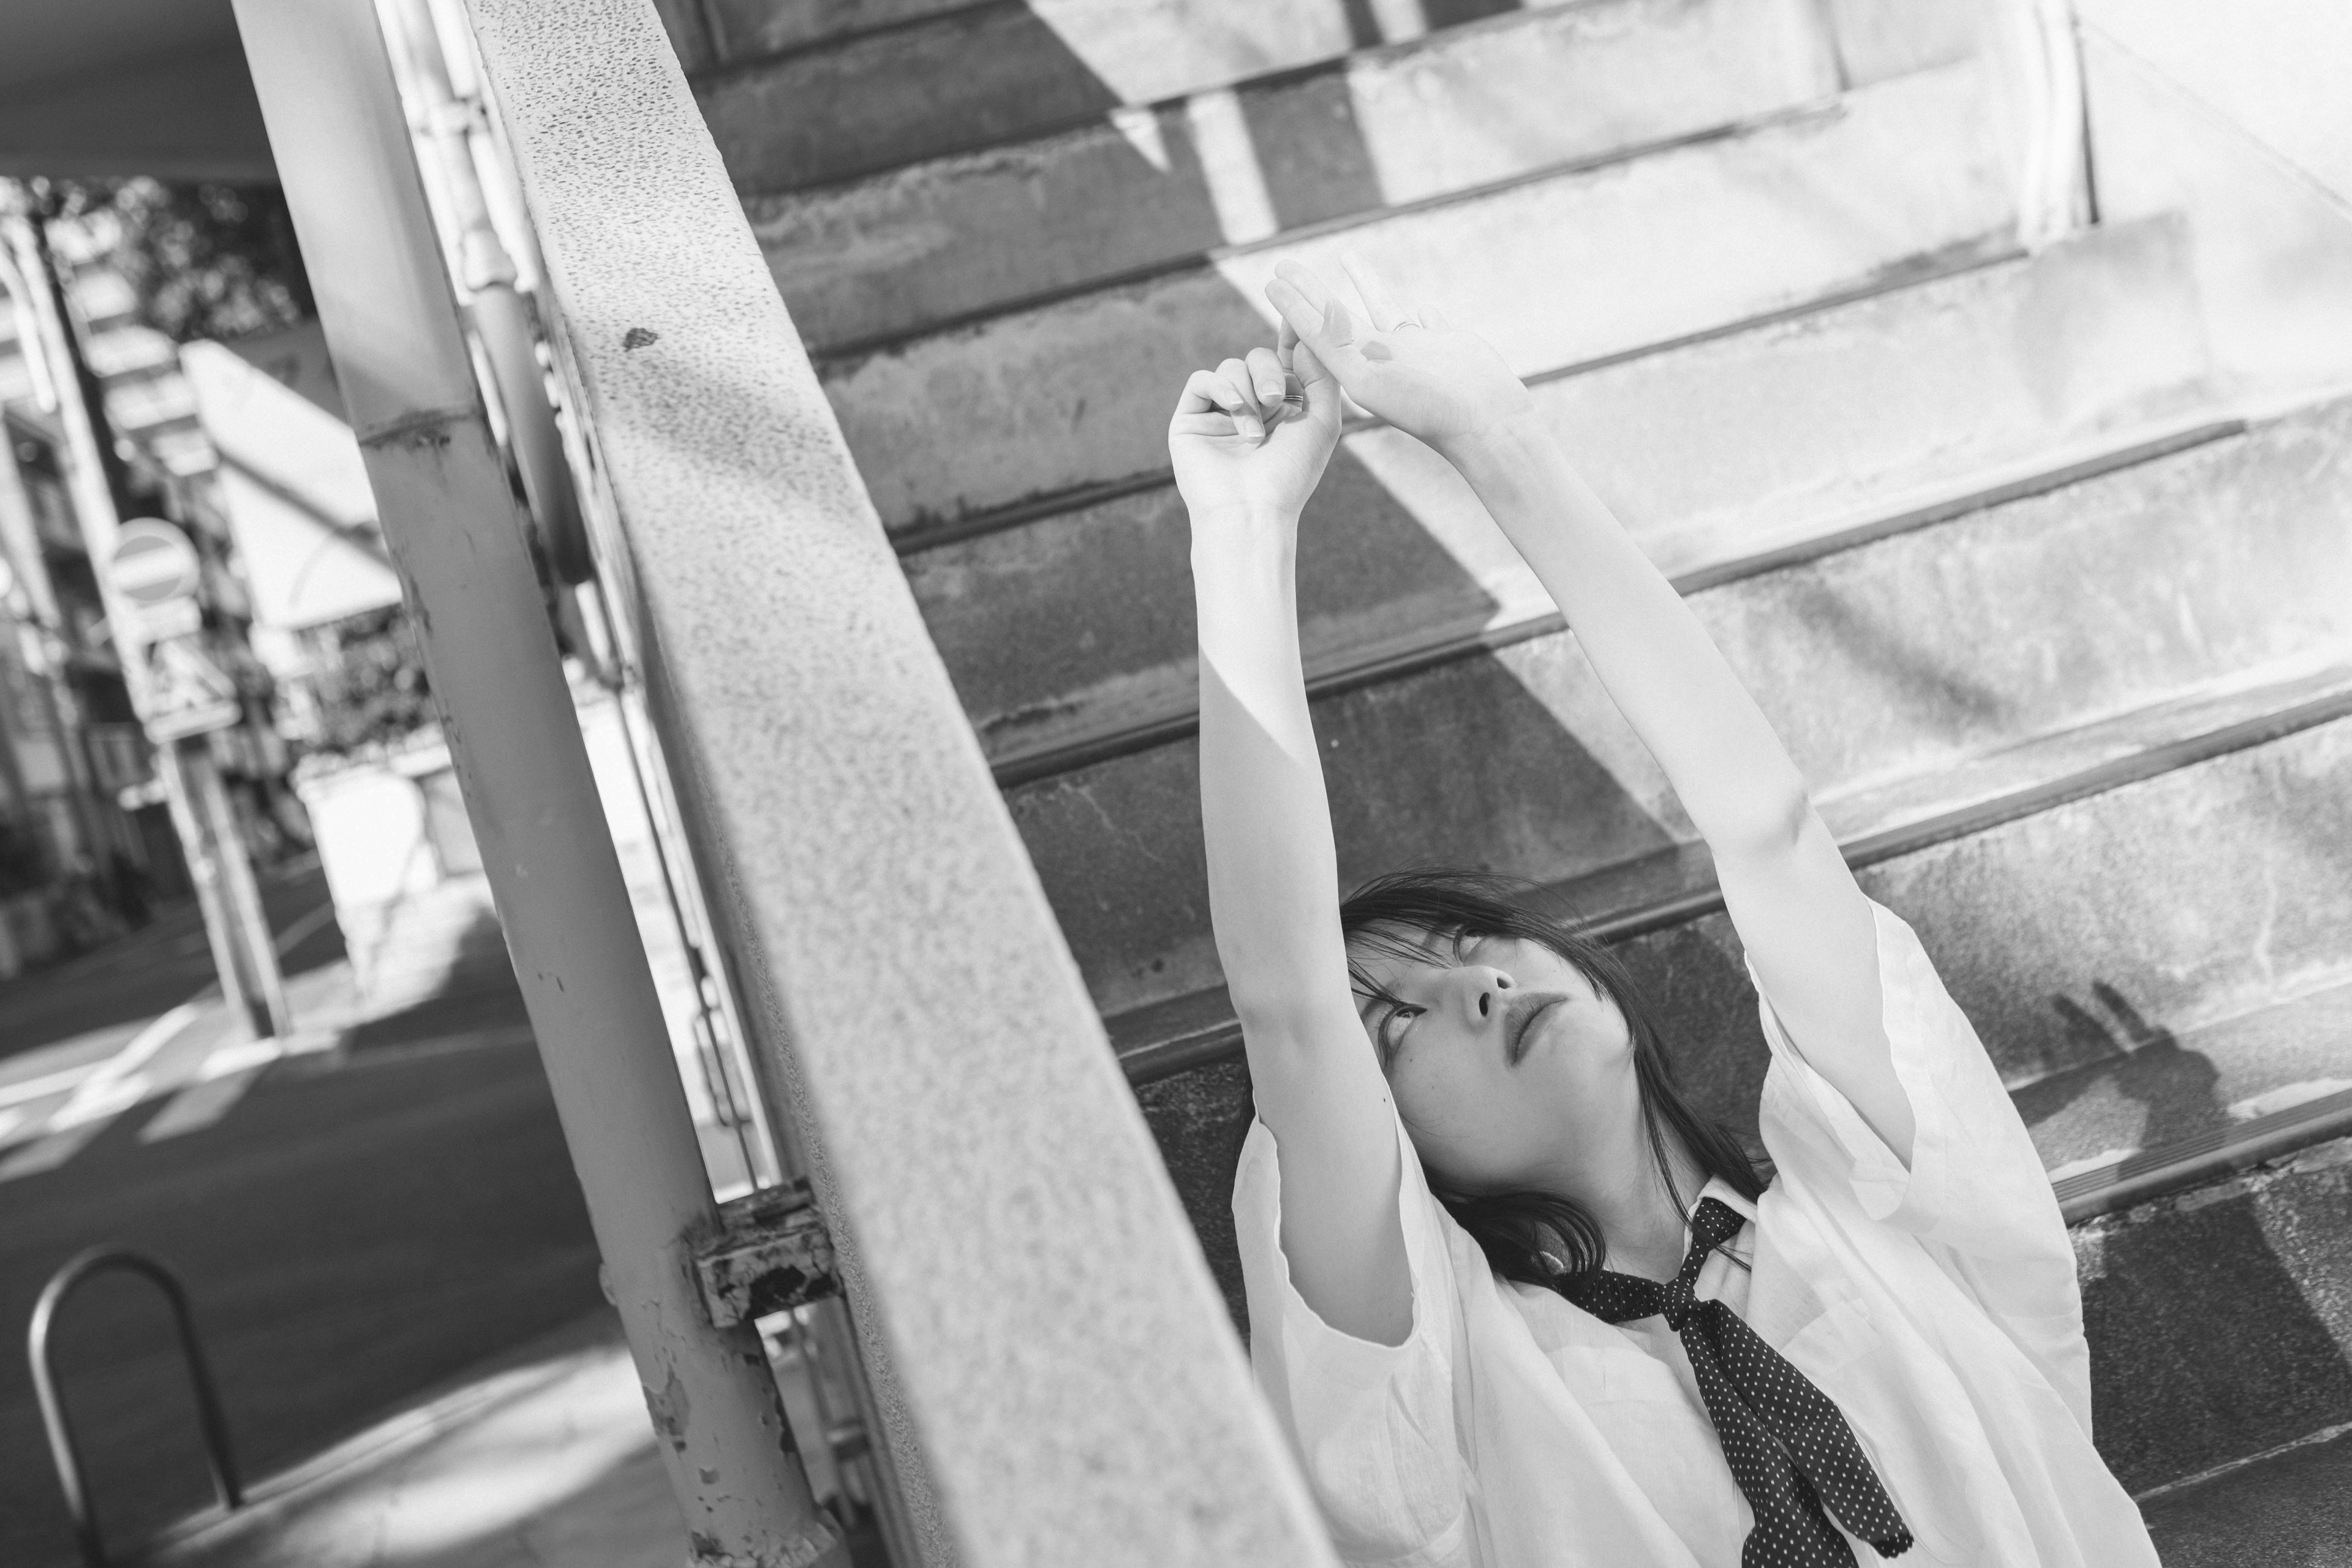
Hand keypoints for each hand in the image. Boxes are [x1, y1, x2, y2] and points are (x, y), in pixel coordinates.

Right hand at [1168, 338, 1342, 525]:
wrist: (1251, 510)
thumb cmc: (1291, 475)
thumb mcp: (1323, 421)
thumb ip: (1321, 375)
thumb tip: (1304, 337)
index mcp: (1283, 410)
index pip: (1283, 362)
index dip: (1289, 340)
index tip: (1295, 318)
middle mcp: (1251, 409)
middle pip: (1257, 358)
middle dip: (1268, 371)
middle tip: (1273, 399)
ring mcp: (1218, 414)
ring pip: (1231, 367)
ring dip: (1246, 390)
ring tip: (1255, 430)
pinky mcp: (1190, 419)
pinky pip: (1203, 379)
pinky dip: (1222, 389)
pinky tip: (1235, 413)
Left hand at [1264, 253, 1532, 456]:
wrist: (1484, 422)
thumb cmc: (1428, 404)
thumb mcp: (1369, 374)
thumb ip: (1337, 344)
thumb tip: (1302, 318)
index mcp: (1358, 372)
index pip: (1317, 331)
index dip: (1294, 305)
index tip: (1271, 279)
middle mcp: (1381, 361)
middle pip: (1340, 317)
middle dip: (1313, 290)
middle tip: (1285, 263)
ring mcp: (1415, 354)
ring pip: (1383, 310)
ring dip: (1365, 286)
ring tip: (1347, 256)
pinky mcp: (1447, 347)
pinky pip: (1427, 323)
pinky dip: (1422, 315)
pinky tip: (1421, 307)